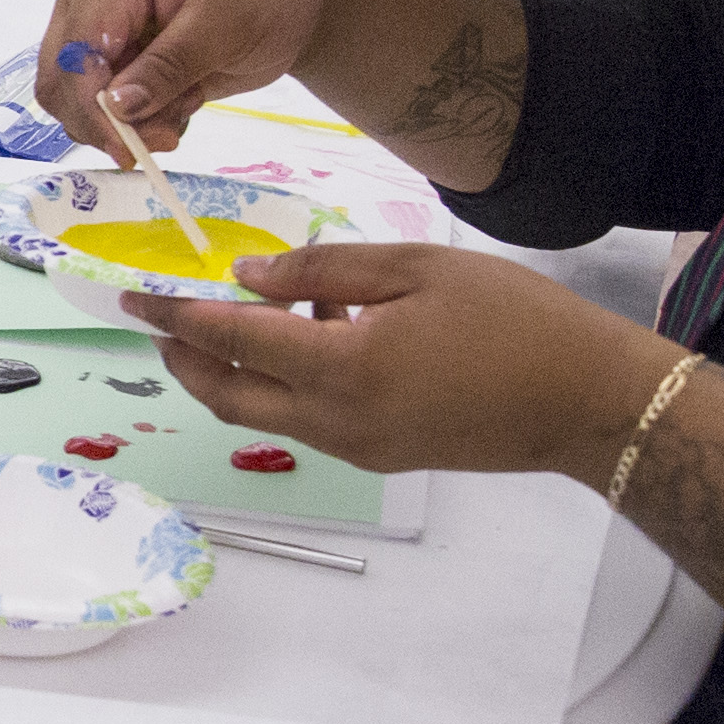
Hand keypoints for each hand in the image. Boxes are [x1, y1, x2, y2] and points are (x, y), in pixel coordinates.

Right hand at [33, 0, 343, 161]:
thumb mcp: (224, 22)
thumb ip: (169, 65)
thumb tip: (115, 106)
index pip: (75, 53)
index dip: (91, 106)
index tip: (128, 148)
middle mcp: (89, 7)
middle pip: (61, 84)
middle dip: (107, 122)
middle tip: (167, 137)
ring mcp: (101, 39)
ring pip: (79, 107)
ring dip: (129, 124)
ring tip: (187, 106)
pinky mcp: (120, 67)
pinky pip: (108, 114)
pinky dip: (143, 122)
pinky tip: (185, 100)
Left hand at [124, 245, 670, 483]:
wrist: (587, 401)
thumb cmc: (515, 321)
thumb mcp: (417, 268)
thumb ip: (324, 268)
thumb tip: (249, 277)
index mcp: (341, 367)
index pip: (230, 341)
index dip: (175, 317)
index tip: (136, 295)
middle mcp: (336, 421)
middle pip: (227, 396)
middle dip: (185, 358)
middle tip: (165, 316)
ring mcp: (356, 447)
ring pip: (263, 413)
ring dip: (235, 371)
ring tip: (244, 312)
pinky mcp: (380, 456)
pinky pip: (306, 420)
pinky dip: (285, 382)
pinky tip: (315, 330)